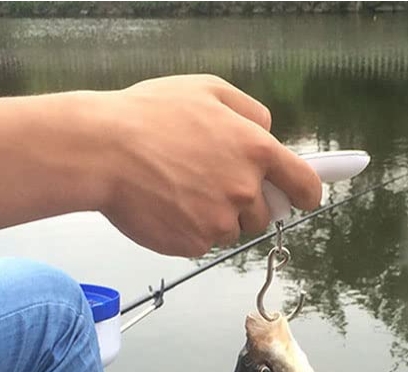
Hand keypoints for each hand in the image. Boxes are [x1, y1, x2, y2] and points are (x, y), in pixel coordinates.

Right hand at [97, 75, 321, 255]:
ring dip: (218, 216)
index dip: (306, 194)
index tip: (303, 198)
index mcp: (256, 150)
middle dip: (246, 203)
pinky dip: (190, 229)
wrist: (100, 151)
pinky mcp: (196, 243)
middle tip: (210, 180)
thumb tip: (271, 133)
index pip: (305, 186)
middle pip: (265, 213)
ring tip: (181, 188)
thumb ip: (250, 112)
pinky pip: (204, 242)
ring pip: (234, 229)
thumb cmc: (149, 115)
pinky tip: (166, 204)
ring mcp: (221, 221)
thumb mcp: (206, 90)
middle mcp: (245, 190)